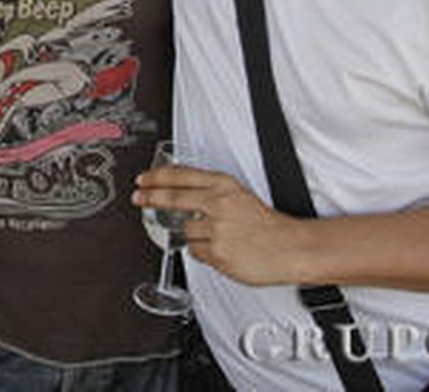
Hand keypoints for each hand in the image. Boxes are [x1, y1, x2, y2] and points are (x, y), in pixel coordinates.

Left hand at [134, 164, 305, 285]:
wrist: (290, 248)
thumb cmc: (267, 224)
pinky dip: (204, 252)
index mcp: (224, 185)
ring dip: (194, 236)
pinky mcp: (217, 253)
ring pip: (185, 231)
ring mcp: (217, 229)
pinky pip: (196, 252)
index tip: (143, 180)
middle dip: (151, 197)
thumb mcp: (239, 195)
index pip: (181, 175)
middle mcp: (219, 203)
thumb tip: (180, 193)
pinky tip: (221, 250)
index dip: (157, 177)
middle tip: (138, 197)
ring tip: (217, 237)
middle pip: (173, 197)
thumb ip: (211, 192)